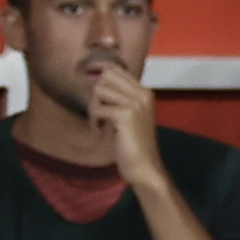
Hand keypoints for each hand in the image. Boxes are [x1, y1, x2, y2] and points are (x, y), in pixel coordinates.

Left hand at [86, 60, 166, 189]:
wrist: (146, 168)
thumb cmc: (135, 146)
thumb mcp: (130, 116)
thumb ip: (119, 99)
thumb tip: (96, 83)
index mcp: (145, 92)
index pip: (116, 70)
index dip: (102, 86)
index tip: (103, 106)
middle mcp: (142, 94)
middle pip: (106, 76)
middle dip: (97, 94)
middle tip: (100, 114)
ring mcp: (136, 103)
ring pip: (99, 90)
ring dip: (94, 108)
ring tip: (100, 124)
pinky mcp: (126, 115)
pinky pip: (97, 108)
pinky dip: (94, 122)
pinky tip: (100, 133)